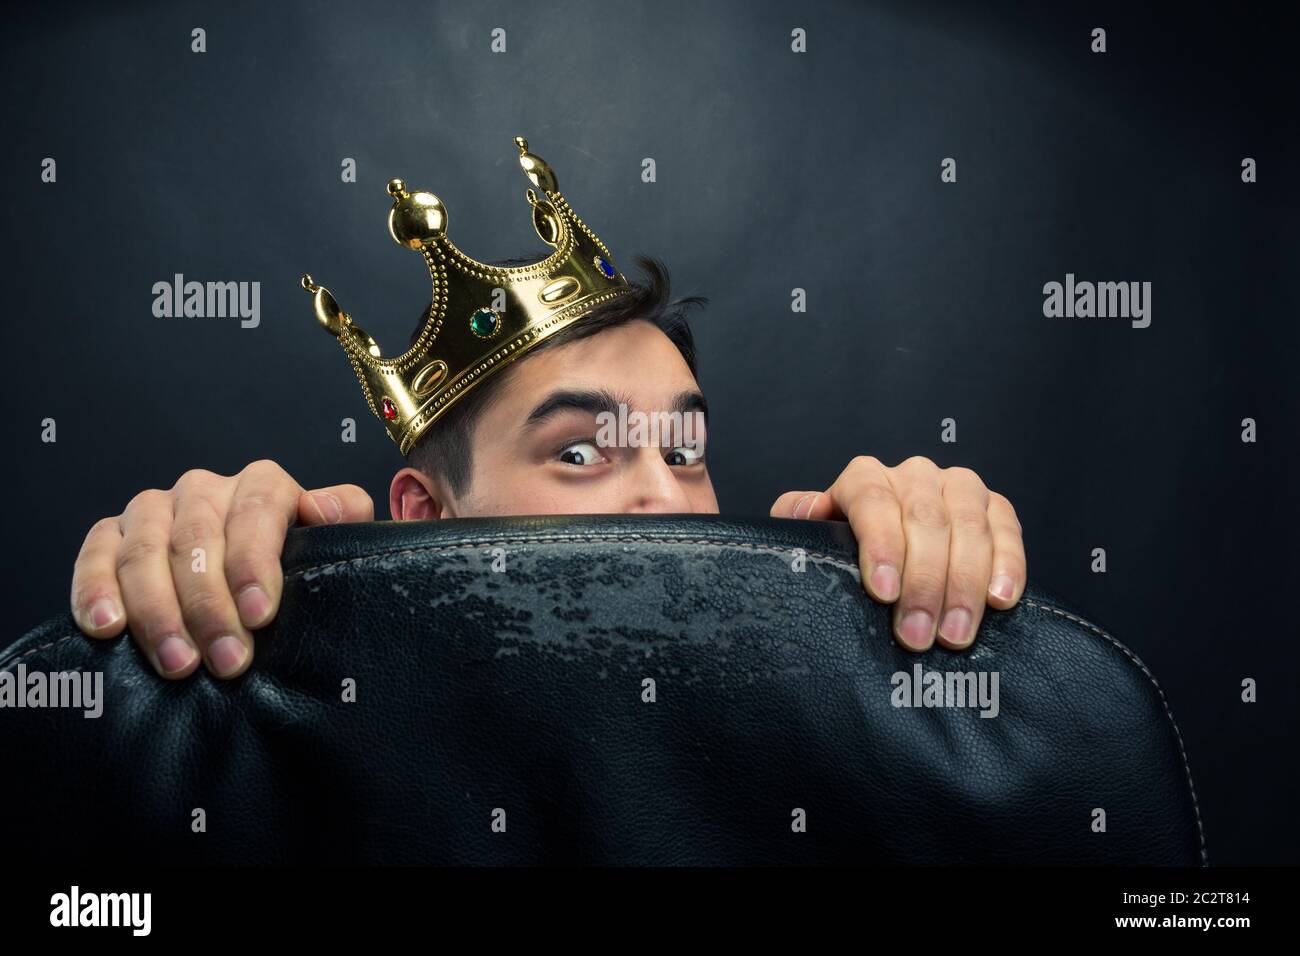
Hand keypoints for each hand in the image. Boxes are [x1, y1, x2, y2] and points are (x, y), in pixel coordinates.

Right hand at [70, 460, 373, 678]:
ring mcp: (153, 510)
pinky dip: (94, 590)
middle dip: (210, 606)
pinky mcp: (112, 535)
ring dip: (158, 612)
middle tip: (227, 661)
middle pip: (197, 539)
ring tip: (178, 663)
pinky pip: (94, 554)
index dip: (255, 562)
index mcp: (260, 483)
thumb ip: (342, 515)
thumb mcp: (330, 541)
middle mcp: (203, 489)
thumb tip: (320, 510)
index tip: (260, 616)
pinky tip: (106, 628)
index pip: (256, 509)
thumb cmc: (296, 563)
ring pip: (145, 551)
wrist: (254, 580)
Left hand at [771, 456, 1025, 650]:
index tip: (883, 593)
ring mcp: (958, 487)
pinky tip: (1000, 601)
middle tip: (916, 636)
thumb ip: (798, 520)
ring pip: (969, 527)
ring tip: (953, 635)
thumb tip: (803, 510)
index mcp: (865, 477)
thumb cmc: (847, 552)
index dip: (880, 544)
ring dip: (963, 585)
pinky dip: (1008, 565)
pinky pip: (1008, 529)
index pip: (872, 498)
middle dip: (923, 583)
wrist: (886, 553)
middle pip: (925, 520)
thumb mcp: (816, 539)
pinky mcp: (995, 507)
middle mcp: (914, 475)